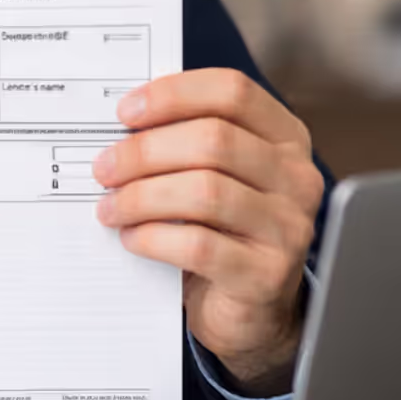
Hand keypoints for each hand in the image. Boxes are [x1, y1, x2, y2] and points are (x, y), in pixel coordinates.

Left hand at [94, 68, 323, 394]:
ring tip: (110, 208)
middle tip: (103, 168)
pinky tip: (132, 238)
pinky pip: (199, 245)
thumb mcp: (213, 175)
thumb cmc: (222, 228)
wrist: (248, 307)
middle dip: (144, 152)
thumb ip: (184, 141)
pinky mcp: (267, 275)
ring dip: (141, 197)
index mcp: (284, 139)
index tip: (125, 112)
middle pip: (213, 141)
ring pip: (205, 192)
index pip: (233, 92)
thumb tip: (121, 122)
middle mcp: (296, 178)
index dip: (173, 95)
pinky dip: (153, 238)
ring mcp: (289, 228)